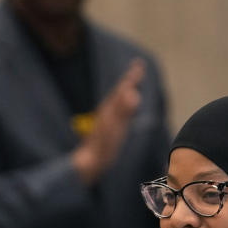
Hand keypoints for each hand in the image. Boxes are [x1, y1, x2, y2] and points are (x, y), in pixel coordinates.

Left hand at [72, 58, 144, 184]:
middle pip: (119, 92)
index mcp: (110, 109)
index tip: (139, 64)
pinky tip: (121, 111)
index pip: (123, 89)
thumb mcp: (115, 128)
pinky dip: (121, 106)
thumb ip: (123, 111)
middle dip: (129, 80)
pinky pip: (116, 112)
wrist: (88, 163)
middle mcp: (107, 112)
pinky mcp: (105, 131)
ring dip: (125, 92)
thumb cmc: (103, 148)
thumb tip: (132, 93)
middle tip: (138, 67)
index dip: (132, 77)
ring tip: (131, 85)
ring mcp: (106, 122)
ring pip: (116, 102)